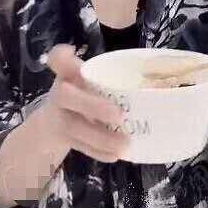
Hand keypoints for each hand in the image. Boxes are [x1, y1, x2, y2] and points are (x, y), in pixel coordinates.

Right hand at [43, 44, 130, 162]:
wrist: (52, 124)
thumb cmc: (83, 92)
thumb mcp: (89, 78)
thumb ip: (110, 73)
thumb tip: (155, 72)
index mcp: (68, 72)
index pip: (57, 58)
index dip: (61, 55)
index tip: (73, 52)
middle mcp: (60, 91)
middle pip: (66, 96)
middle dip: (92, 105)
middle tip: (119, 114)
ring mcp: (57, 117)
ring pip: (74, 127)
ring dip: (100, 137)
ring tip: (125, 143)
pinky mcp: (62, 138)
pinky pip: (79, 146)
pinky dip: (98, 151)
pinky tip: (115, 155)